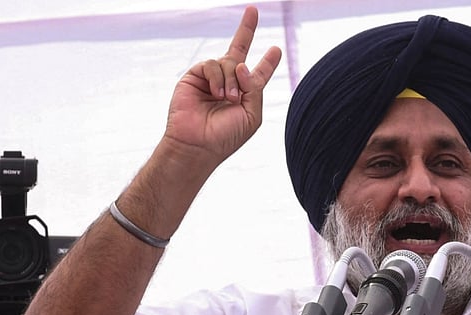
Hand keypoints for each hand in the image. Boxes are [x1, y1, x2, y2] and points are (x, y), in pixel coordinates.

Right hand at [164, 5, 281, 166]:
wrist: (199, 145)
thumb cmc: (226, 136)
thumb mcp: (252, 115)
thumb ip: (255, 88)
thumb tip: (241, 64)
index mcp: (246, 95)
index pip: (258, 74)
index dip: (268, 62)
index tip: (276, 49)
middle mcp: (229, 83)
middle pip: (239, 50)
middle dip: (246, 29)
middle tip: (253, 10)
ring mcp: (211, 79)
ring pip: (228, 61)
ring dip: (232, 80)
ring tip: (227, 99)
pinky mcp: (195, 77)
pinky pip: (212, 64)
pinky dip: (218, 78)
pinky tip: (216, 94)